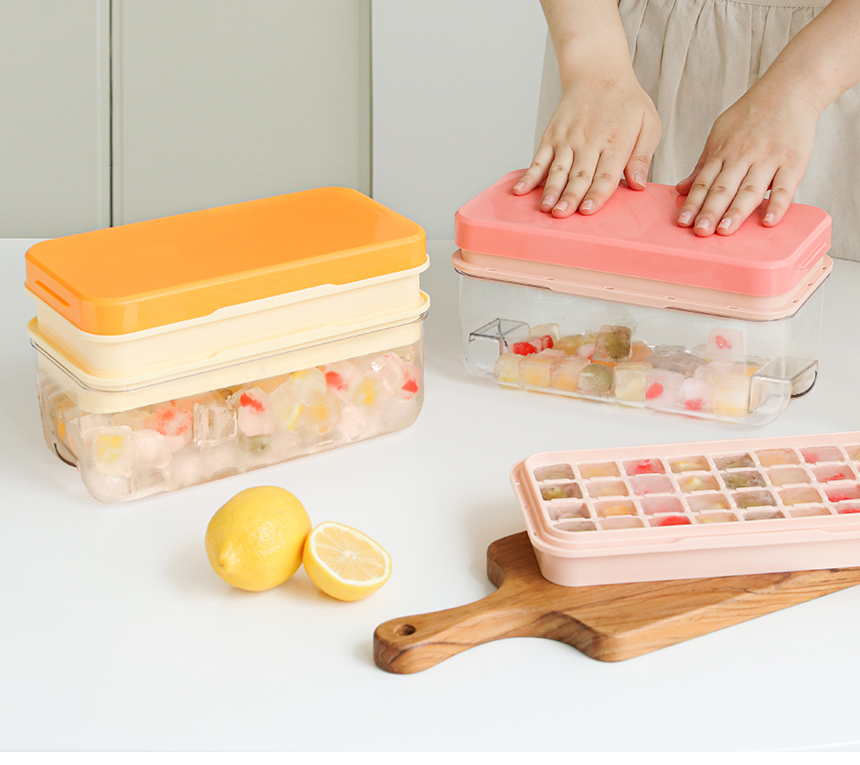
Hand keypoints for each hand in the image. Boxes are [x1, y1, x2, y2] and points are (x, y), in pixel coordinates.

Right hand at [513, 72, 660, 216]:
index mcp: (615, 142)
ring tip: (545, 208)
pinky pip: (538, 159)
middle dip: (570, 197)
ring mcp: (567, 140)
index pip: (605, 174)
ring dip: (550, 190)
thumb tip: (638, 185)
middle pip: (579, 175)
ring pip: (558, 170)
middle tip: (562, 215)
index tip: (588, 210)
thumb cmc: (625, 102)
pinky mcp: (552, 137)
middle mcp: (589, 142)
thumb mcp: (649, 123)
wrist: (597, 72)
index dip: (596, 194)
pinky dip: (529, 176)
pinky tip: (520, 190)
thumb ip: (642, 156)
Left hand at [675, 84, 819, 235]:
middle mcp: (742, 156)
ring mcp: (768, 159)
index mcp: (722, 152)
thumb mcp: (719, 135)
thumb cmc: (751, 115)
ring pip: (749, 189)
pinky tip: (768, 221)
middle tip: (701, 231)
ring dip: (737, 211)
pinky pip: (784, 186)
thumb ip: (703, 164)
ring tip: (725, 230)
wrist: (789, 88)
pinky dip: (777, 204)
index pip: (703, 183)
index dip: (692, 203)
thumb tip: (682, 189)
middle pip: (723, 188)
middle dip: (710, 211)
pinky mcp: (793, 161)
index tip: (682, 222)